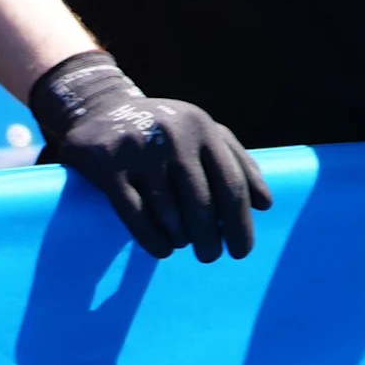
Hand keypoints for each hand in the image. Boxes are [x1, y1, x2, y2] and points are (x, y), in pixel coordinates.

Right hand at [29, 49, 270, 260]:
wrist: (99, 107)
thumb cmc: (163, 129)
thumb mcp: (203, 133)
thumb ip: (237, 161)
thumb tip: (264, 204)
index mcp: (202, 127)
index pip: (231, 186)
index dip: (240, 225)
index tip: (240, 252)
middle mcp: (174, 135)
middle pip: (202, 204)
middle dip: (210, 239)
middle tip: (209, 256)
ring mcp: (140, 149)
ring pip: (169, 213)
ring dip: (180, 238)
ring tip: (181, 244)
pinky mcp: (108, 164)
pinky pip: (136, 215)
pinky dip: (153, 239)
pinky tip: (162, 249)